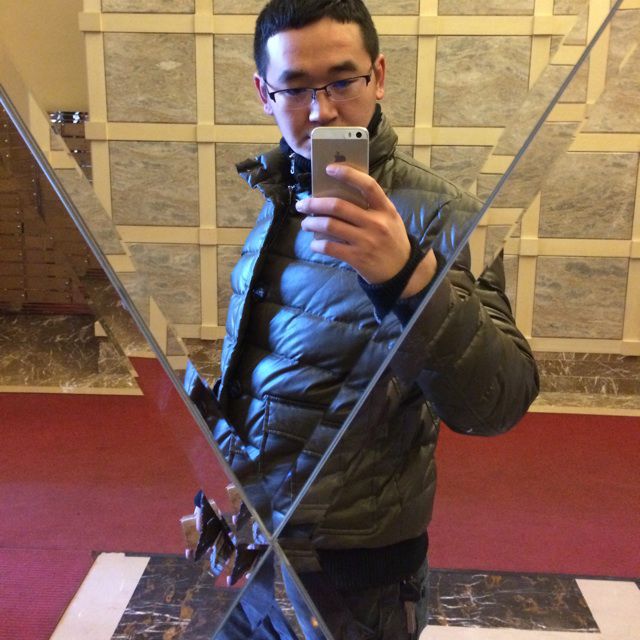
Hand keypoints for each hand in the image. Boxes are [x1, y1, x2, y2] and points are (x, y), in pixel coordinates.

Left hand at [296, 163, 436, 294]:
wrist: (402, 271)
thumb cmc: (392, 241)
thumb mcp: (390, 219)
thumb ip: (371, 207)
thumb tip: (338, 194)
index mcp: (385, 209)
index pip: (368, 185)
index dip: (348, 174)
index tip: (329, 168)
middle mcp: (376, 223)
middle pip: (338, 206)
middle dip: (315, 204)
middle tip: (303, 205)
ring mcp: (366, 241)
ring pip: (330, 226)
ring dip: (312, 223)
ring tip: (306, 224)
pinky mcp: (358, 258)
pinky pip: (330, 247)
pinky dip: (317, 245)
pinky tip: (314, 244)